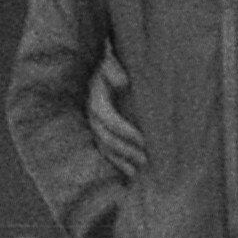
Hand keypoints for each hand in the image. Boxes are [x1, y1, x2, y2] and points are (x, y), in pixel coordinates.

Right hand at [88, 60, 147, 179]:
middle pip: (107, 139)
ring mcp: (93, 126)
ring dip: (120, 161)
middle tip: (145, 160)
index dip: (126, 132)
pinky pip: (104, 151)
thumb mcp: (111, 63)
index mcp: (97, 100)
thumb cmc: (112, 66)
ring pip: (104, 148)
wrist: (101, 68)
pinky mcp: (98, 132)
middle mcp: (92, 116)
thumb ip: (116, 71)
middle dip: (126, 151)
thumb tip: (124, 82)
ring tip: (137, 172)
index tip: (143, 141)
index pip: (110, 121)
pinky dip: (116, 163)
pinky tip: (129, 173)